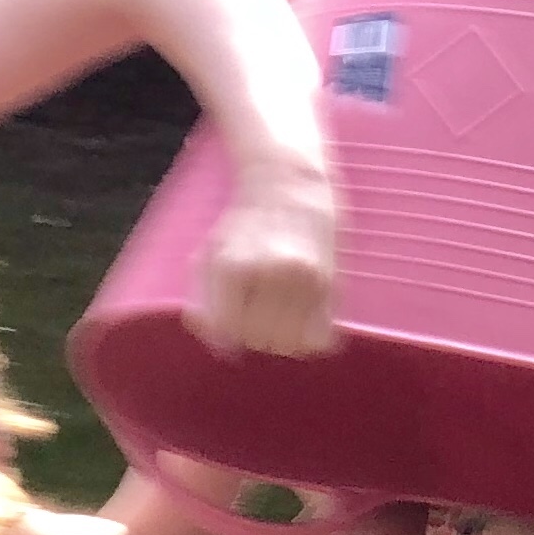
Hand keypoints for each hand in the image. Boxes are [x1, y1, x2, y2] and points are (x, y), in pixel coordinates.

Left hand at [188, 150, 336, 356]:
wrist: (291, 187)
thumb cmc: (245, 225)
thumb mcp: (209, 255)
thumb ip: (203, 303)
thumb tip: (221, 347)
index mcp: (233, 266)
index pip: (226, 330)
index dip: (227, 332)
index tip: (233, 319)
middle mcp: (270, 273)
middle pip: (257, 339)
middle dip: (253, 334)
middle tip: (256, 313)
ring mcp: (304, 280)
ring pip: (288, 344)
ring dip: (280, 340)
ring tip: (277, 318)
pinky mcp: (330, 284)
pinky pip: (319, 338)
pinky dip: (308, 340)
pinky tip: (300, 322)